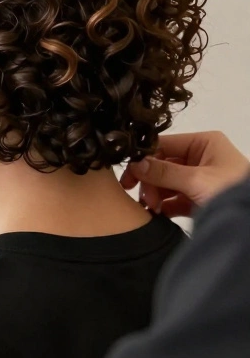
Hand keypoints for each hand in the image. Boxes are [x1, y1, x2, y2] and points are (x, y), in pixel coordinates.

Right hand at [122, 131, 249, 216]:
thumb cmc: (231, 192)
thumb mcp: (196, 180)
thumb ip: (163, 172)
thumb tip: (133, 163)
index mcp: (204, 143)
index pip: (163, 144)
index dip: (143, 158)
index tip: (128, 176)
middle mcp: (200, 157)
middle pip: (161, 164)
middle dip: (150, 182)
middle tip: (142, 198)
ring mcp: (198, 179)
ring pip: (165, 183)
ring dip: (154, 195)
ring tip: (151, 209)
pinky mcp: (197, 199)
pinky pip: (172, 199)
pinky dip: (162, 206)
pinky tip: (155, 214)